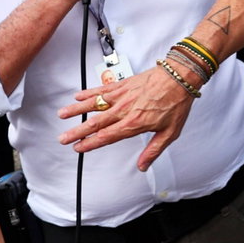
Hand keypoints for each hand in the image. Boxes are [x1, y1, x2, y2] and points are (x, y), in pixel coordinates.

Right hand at [58, 63, 195, 170]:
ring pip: (94, 104)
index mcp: (135, 123)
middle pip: (96, 122)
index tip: (78, 148)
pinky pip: (102, 89)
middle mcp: (125, 109)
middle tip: (63, 138)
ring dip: (77, 110)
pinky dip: (89, 92)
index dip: (91, 144)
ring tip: (62, 115)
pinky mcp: (123, 84)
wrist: (181, 75)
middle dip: (77, 132)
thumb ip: (154, 150)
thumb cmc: (177, 102)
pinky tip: (78, 96)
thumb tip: (143, 166)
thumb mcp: (170, 132)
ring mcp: (122, 95)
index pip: (107, 136)